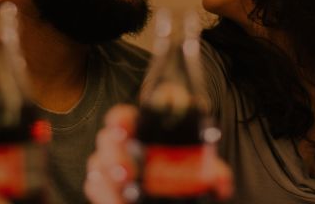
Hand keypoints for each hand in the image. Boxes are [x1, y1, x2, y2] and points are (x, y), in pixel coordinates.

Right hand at [84, 104, 232, 203]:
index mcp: (144, 132)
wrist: (176, 197)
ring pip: (96, 166)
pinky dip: (103, 194)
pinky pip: (94, 186)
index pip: (125, 118)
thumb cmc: (185, 174)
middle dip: (113, 155)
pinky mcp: (106, 188)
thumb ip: (212, 172)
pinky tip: (118, 203)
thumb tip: (219, 181)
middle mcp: (123, 146)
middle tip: (127, 172)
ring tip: (123, 193)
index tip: (123, 129)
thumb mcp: (200, 170)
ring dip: (106, 180)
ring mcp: (111, 168)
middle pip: (106, 141)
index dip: (120, 120)